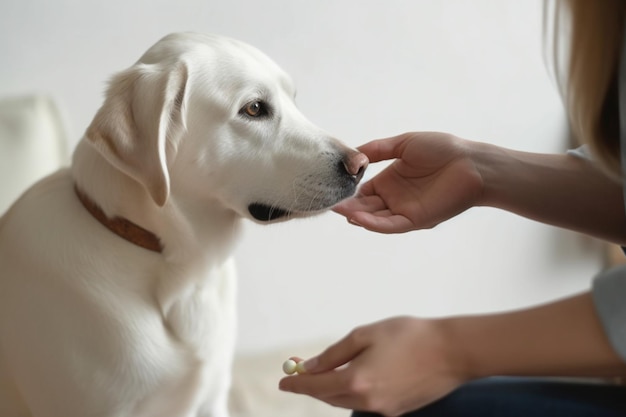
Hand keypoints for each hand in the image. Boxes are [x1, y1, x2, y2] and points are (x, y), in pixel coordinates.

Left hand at [278, 317, 467, 416]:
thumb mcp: (366, 335)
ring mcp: (384, 409)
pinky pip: (365, 403)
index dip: (297, 384)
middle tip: (300, 371)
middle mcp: (368, 401)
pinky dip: (353, 392)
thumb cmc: (410, 336)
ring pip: (346, 401)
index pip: (316, 386)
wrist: (453, 351)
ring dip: (331, 388)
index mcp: (357, 380)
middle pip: (329, 396)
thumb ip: (335, 353)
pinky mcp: (397, 410)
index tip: (283, 382)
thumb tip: (310, 366)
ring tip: (325, 371)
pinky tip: (355, 376)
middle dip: (312, 385)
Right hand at [333, 132, 482, 232]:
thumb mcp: (403, 144)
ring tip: (337, 210)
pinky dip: (374, 224)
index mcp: (390, 181)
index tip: (330, 188)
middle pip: (364, 206)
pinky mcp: (415, 220)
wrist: (471, 162)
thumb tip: (353, 154)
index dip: (347, 191)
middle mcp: (394, 198)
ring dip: (356, 216)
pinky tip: (359, 218)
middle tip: (327, 202)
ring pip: (374, 218)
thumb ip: (378, 149)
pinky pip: (390, 225)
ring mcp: (403, 210)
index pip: (362, 191)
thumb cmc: (443, 149)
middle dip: (347, 206)